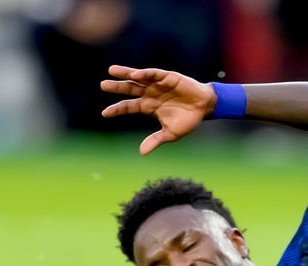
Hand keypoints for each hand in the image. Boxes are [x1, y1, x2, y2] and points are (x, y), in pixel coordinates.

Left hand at [100, 66, 216, 154]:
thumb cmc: (188, 120)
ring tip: (112, 70)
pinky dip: (144, 73)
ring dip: (125, 74)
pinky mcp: (167, 77)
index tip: (105, 113)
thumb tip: (142, 152)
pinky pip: (153, 74)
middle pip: (129, 89)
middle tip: (103, 85)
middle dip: (116, 87)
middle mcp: (150, 94)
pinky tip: (134, 74)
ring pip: (138, 78)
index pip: (129, 107)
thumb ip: (156, 140)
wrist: (205, 108)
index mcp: (148, 107)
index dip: (117, 109)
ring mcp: (157, 84)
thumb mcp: (171, 133)